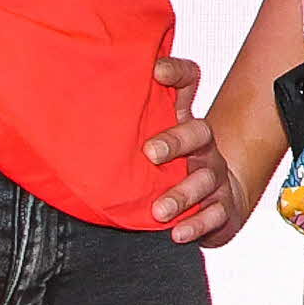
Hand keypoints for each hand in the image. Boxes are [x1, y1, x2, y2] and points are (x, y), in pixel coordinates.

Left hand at [143, 55, 249, 247]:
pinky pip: (214, 215)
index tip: (156, 71)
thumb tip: (80, 104)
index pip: (188, 85)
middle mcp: (203, 146)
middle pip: (199, 132)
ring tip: (159, 210)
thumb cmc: (174, 171)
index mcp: (184, 123)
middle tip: (151, 153)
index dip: (177, 73)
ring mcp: (215, 177)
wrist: (218, 204)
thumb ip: (129, 126)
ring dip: (181, 194)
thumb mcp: (153, 143)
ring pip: (204, 179)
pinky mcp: (223, 209)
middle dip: (176, 141)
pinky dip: (197, 225)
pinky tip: (178, 233)